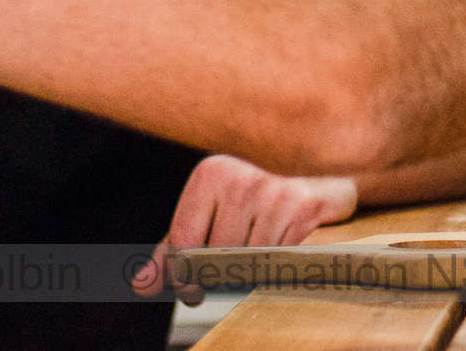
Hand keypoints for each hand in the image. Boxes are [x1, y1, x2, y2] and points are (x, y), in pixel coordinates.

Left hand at [131, 154, 357, 299]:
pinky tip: (285, 250)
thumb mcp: (213, 215)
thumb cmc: (261, 201)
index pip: (182, 242)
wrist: (323, 179)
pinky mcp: (302, 208)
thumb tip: (141, 284)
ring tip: (264, 254)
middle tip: (238, 268)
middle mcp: (240, 178)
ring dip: (253, 272)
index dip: (184, 276)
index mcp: (211, 173)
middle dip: (224, 275)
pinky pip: (276, 261)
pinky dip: (278, 267)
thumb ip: (175, 248)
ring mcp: (273, 192)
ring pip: (246, 264)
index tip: (193, 291)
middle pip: (215, 258)